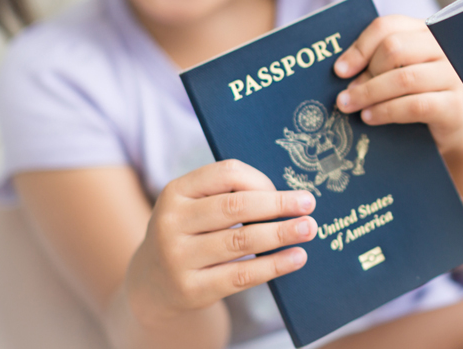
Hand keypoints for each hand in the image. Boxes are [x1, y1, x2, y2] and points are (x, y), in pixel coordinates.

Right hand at [124, 160, 316, 324]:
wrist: (153, 282)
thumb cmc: (191, 232)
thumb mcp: (196, 205)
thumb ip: (230, 195)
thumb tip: (288, 197)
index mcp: (176, 191)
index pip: (226, 174)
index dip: (261, 180)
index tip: (287, 191)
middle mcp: (172, 222)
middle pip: (235, 207)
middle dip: (277, 205)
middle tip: (309, 204)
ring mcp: (178, 258)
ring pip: (241, 241)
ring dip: (281, 233)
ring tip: (308, 229)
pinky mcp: (191, 289)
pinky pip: (241, 276)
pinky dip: (273, 265)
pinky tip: (297, 258)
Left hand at [334, 15, 462, 157]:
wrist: (454, 126)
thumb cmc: (419, 93)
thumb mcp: (399, 71)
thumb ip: (378, 62)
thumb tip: (343, 71)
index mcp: (425, 31)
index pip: (388, 26)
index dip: (360, 47)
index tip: (339, 70)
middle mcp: (442, 48)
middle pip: (395, 48)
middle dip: (365, 73)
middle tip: (345, 94)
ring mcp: (452, 75)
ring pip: (403, 78)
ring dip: (370, 94)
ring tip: (349, 107)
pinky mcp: (454, 104)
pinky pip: (415, 105)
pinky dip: (386, 111)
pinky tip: (370, 117)